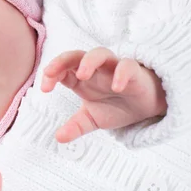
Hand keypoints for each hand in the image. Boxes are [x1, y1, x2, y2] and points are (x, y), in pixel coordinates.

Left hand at [41, 47, 166, 142]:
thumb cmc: (117, 106)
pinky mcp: (134, 72)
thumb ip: (76, 126)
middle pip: (76, 55)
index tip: (44, 89)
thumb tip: (58, 138)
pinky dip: (121, 73)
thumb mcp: (93, 119)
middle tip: (51, 73)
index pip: (62, 69)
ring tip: (82, 75)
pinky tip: (116, 87)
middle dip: (61, 60)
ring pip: (100, 53)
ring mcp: (114, 68)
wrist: (146, 108)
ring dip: (89, 61)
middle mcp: (96, 70)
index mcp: (82, 79)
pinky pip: (128, 65)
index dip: (51, 74)